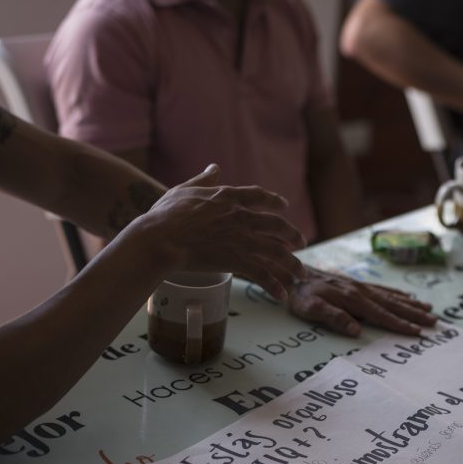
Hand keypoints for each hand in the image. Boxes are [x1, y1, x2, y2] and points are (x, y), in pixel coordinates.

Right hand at [129, 164, 306, 300]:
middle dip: (293, 235)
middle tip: (301, 243)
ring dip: (292, 264)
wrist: (161, 238)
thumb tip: (214, 168)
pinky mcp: (237, 260)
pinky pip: (263, 275)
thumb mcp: (184, 189)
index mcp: (229, 198)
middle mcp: (241, 217)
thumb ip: (204, 180)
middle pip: (277, 225)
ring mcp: (242, 238)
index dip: (274, 201)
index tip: (284, 206)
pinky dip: (275, 286)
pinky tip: (282, 295)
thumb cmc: (166, 214)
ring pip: (277, 252)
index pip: (259, 196)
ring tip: (301, 274)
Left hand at [287, 267, 436, 336]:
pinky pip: (383, 289)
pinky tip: (408, 297)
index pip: (381, 315)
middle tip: (434, 321)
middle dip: (414, 314)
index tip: (418, 332)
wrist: (292, 272)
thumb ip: (334, 318)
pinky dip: (397, 294)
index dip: (400, 325)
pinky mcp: (357, 284)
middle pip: (392, 305)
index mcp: (352, 299)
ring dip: (411, 304)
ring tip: (429, 309)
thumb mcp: (310, 309)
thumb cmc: (300, 295)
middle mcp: (360, 291)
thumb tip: (356, 330)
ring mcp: (360, 286)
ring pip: (391, 296)